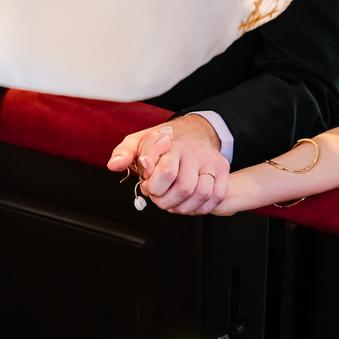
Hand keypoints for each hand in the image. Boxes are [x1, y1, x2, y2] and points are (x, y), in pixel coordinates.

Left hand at [107, 114, 229, 214]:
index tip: (148, 186)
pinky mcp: (223, 170)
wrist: (192, 131)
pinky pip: (215, 197)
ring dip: (183, 206)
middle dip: (166, 200)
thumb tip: (115, 165)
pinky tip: (188, 203)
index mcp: (173, 144)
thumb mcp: (138, 142)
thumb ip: (124, 153)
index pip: (166, 173)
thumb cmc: (163, 141)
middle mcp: (195, 152)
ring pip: (201, 194)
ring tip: (172, 201)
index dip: (154, 188)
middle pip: (183, 188)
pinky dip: (200, 207)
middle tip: (159, 196)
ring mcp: (212, 161)